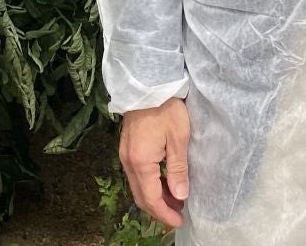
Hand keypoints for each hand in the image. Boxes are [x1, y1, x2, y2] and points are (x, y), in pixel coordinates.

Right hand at [119, 98, 190, 227]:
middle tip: (178, 214)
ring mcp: (125, 154)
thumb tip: (180, 196)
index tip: (179, 221)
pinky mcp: (127, 147)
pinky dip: (150, 183)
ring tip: (175, 199)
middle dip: (159, 208)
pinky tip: (164, 181)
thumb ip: (178, 169)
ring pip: (138, 185)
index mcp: (141, 162)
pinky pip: (137, 174)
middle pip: (141, 195)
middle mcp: (128, 161)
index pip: (151, 198)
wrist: (147, 83)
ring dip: (155, 196)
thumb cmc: (166, 109)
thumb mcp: (178, 138)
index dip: (164, 213)